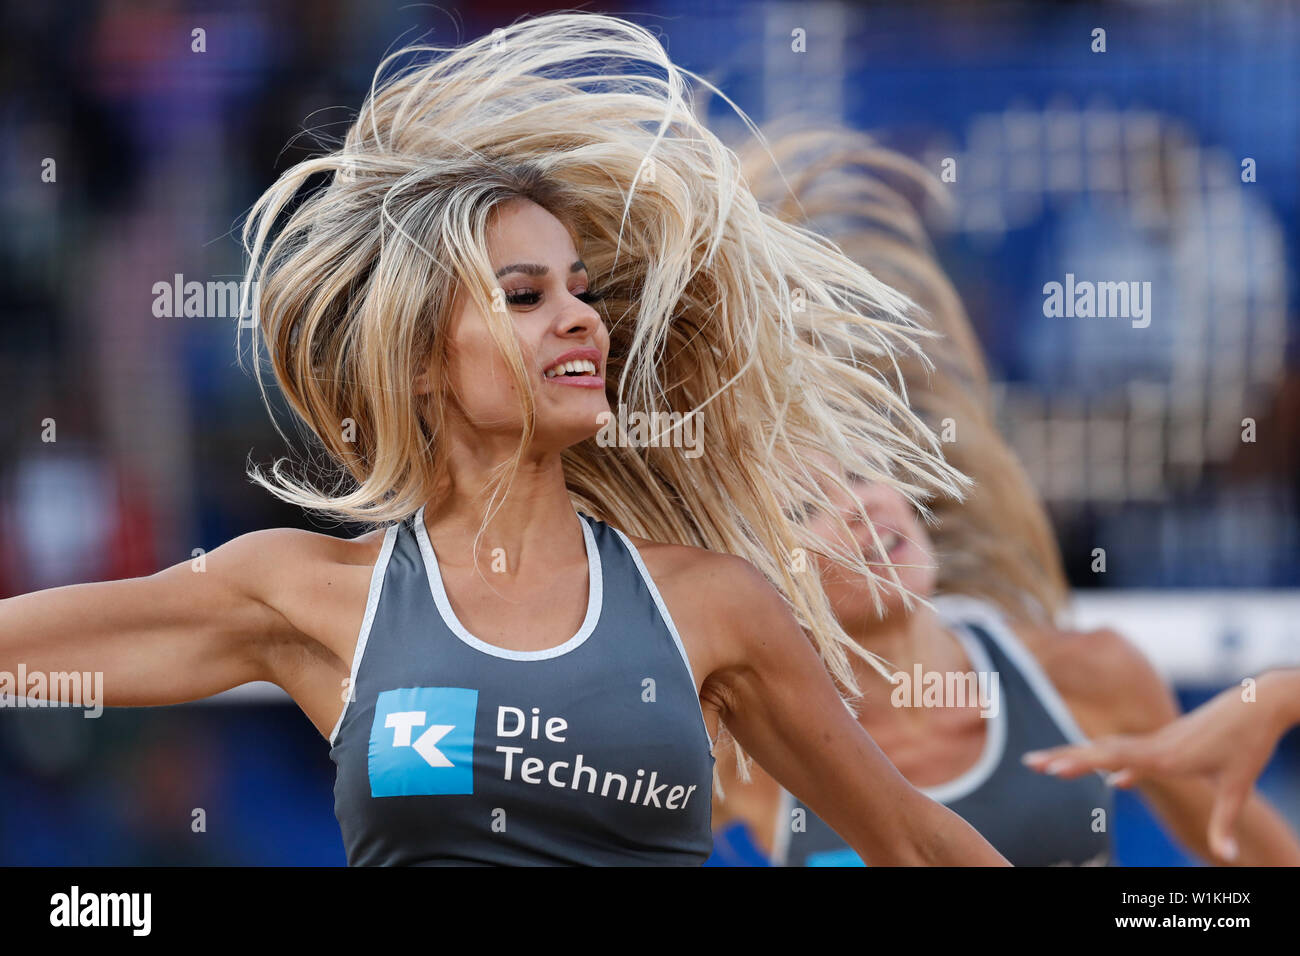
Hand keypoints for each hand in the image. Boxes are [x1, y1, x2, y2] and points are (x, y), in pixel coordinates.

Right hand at [1021, 670, 1299, 862]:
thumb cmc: (1249, 742)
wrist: (1259, 703)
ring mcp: (1158, 741)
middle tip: (1030, 763)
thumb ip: (1225, 821)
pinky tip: (1114, 783)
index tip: (1052, 769)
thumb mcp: (1239, 785)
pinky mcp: (1167, 741)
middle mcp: (1154, 745)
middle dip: (1063, 756)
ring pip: (1110, 748)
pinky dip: (1112, 763)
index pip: (1111, 758)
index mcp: (1164, 754)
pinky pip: (1130, 753)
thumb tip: (1226, 856)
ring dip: (1079, 755)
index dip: (1080, 762)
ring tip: (1051, 764)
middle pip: (1099, 750)